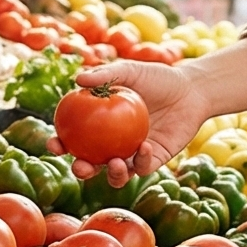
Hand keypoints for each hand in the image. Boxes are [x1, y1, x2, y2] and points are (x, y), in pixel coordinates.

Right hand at [46, 60, 210, 187]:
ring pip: (116, 174)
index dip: (60, 144)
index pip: (73, 137)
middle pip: (90, 164)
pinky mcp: (154, 160)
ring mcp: (132, 154)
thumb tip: (77, 79)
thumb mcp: (131, 72)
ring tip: (114, 163)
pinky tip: (144, 147)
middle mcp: (113, 143)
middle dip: (81, 170)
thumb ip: (106, 75)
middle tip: (80, 166)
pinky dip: (141, 160)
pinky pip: (143, 167)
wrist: (191, 90)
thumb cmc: (158, 78)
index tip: (54, 143)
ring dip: (111, 174)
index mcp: (100, 125)